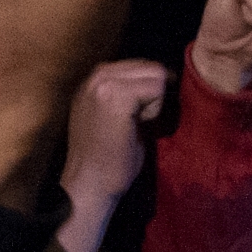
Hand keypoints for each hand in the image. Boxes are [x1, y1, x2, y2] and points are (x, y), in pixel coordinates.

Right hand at [55, 58, 167, 251]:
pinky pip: (157, 88)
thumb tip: (161, 78)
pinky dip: (155, 109)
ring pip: (155, 74)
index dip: (149, 90)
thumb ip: (129, 94)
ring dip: (154, 101)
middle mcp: (95, 76)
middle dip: (153, 93)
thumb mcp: (111, 117)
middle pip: (149, 66)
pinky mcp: (115, 95)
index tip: (140, 116)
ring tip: (135, 124)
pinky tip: (137, 127)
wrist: (89, 184)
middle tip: (138, 123)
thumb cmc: (105, 159)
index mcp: (93, 81)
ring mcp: (103, 83)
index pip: (138, 66)